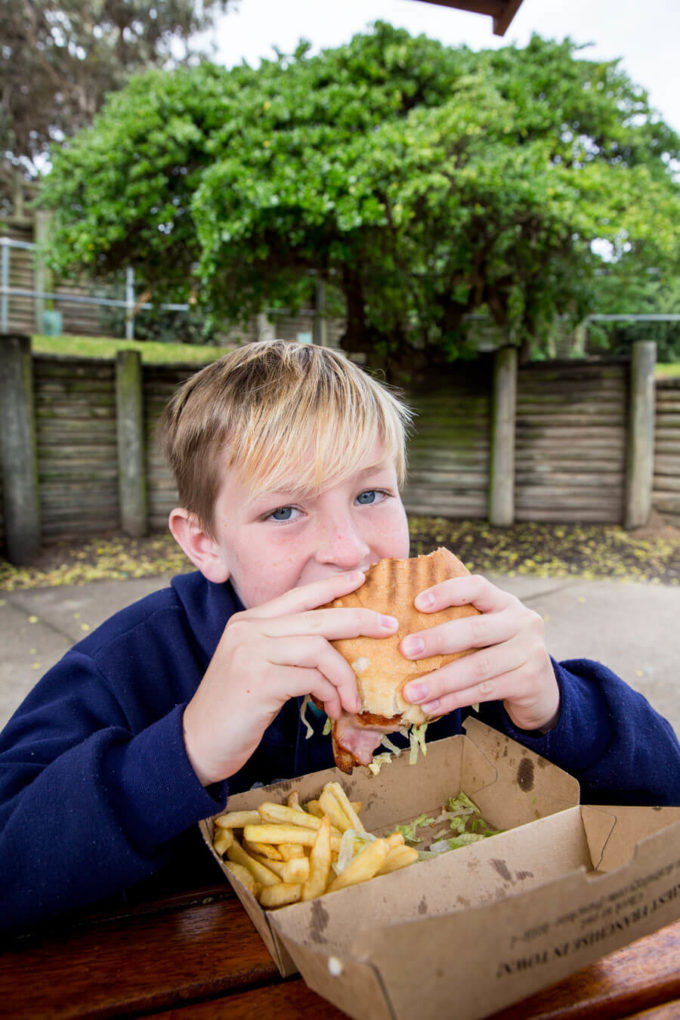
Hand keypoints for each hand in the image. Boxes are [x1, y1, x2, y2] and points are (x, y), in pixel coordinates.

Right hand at [182, 570, 397, 785]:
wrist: (198, 743)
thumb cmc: (236, 709)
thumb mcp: (259, 668)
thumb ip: (287, 650)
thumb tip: (335, 648)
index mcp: (249, 621)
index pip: (298, 595)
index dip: (332, 585)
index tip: (362, 576)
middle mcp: (249, 629)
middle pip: (317, 617)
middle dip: (359, 620)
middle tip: (389, 627)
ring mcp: (252, 652)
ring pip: (319, 649)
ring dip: (344, 676)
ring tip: (352, 700)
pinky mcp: (259, 680)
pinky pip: (312, 678)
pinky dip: (330, 694)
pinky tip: (332, 710)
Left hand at [400, 574, 559, 732]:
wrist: (540, 688)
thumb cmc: (498, 652)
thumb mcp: (487, 630)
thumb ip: (458, 623)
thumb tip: (400, 630)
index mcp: (505, 603)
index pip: (477, 587)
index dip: (448, 592)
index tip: (417, 603)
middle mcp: (522, 622)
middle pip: (475, 630)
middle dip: (437, 640)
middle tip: (405, 650)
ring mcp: (530, 652)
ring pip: (478, 666)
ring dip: (440, 681)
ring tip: (411, 691)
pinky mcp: (530, 681)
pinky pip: (484, 691)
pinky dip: (454, 699)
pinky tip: (431, 705)